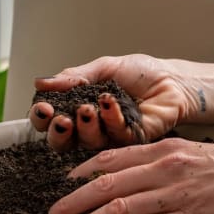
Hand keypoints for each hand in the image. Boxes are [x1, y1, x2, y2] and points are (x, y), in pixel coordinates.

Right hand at [30, 54, 192, 150]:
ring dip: (84, 126)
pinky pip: (114, 137)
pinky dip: (110, 118)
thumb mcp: (102, 68)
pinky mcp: (130, 144)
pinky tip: (110, 102)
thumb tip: (41, 82)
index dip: (42, 118)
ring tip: (87, 108)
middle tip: (60, 118)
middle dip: (57, 132)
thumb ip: (73, 77)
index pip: (50, 121)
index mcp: (78, 108)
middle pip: (62, 142)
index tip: (42, 107)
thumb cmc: (141, 74)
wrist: (172, 80)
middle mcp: (90, 128)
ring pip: (86, 143)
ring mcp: (109, 139)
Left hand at [47, 138, 213, 213]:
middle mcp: (165, 168)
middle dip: (74, 201)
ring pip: (121, 208)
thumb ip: (159, 159)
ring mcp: (177, 193)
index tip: (65, 182)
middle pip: (107, 185)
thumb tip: (129, 173)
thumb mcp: (190, 151)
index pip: (112, 157)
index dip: (82, 171)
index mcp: (163, 149)